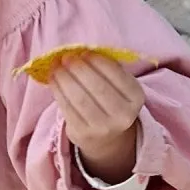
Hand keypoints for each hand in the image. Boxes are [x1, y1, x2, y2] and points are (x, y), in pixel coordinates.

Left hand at [49, 54, 145, 183]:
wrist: (107, 138)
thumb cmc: (111, 102)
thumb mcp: (120, 86)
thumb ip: (108, 68)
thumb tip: (82, 51)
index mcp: (136, 98)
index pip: (116, 75)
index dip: (97, 61)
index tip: (84, 52)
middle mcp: (122, 116)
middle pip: (96, 86)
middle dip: (78, 68)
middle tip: (66, 56)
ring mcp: (102, 128)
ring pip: (80, 98)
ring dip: (64, 78)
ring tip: (56, 66)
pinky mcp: (82, 134)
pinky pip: (67, 108)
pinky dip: (57, 91)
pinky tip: (53, 79)